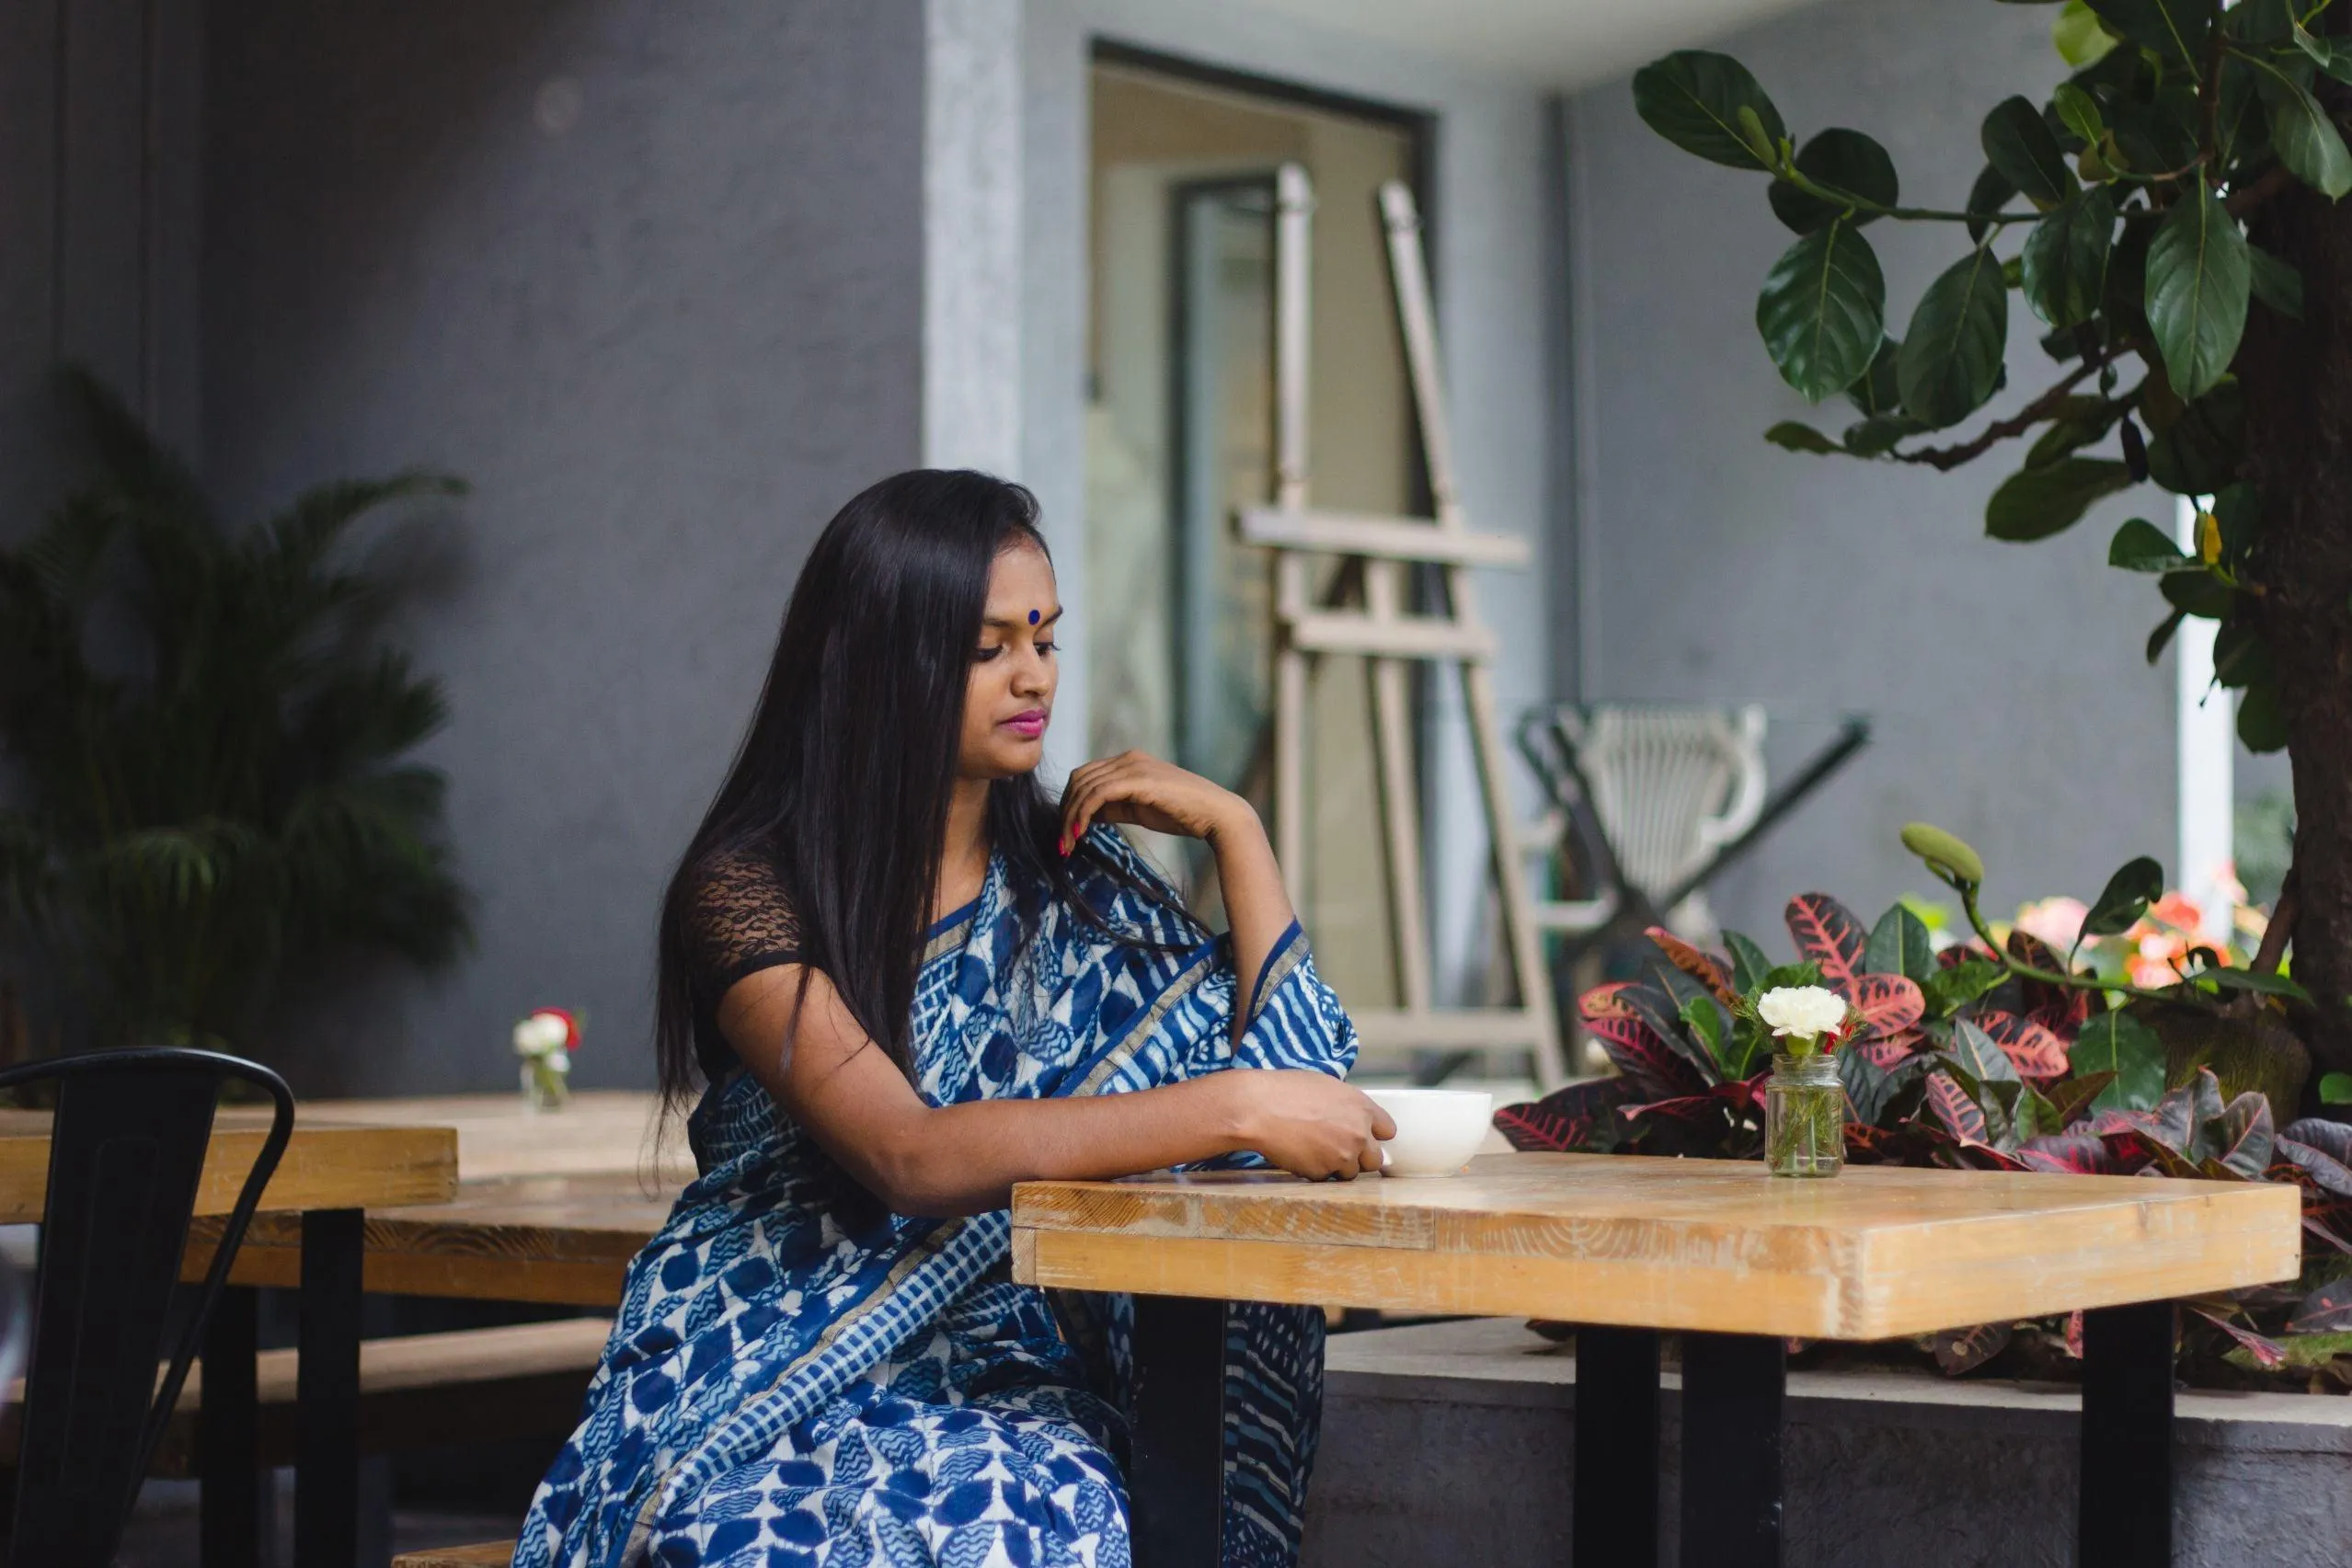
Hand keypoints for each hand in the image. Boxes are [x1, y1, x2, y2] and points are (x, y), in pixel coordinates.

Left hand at [1059, 750, 1253, 853]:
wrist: (1215, 814)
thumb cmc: (1182, 814)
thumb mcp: (1139, 809)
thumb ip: (1114, 807)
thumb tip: (1087, 815)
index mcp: (1129, 761)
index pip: (1085, 775)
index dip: (1070, 802)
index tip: (1065, 830)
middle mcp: (1128, 758)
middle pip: (1079, 779)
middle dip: (1065, 810)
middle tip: (1061, 842)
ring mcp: (1133, 766)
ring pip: (1084, 787)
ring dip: (1070, 818)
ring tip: (1067, 844)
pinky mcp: (1137, 779)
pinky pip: (1097, 794)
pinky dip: (1083, 814)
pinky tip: (1080, 833)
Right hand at [1224, 1070, 1395, 1181]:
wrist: (1259, 1109)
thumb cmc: (1287, 1091)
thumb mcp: (1326, 1086)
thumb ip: (1348, 1106)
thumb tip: (1353, 1119)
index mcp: (1362, 1108)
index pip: (1388, 1130)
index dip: (1376, 1134)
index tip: (1368, 1137)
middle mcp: (1358, 1134)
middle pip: (1376, 1160)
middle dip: (1361, 1157)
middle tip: (1340, 1149)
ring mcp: (1342, 1156)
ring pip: (1351, 1173)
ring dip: (1338, 1166)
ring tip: (1314, 1150)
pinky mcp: (1323, 1173)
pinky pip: (1326, 1178)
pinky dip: (1316, 1171)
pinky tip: (1301, 1154)